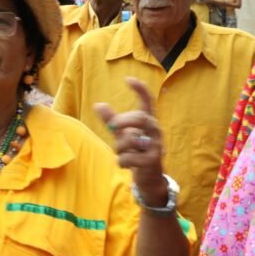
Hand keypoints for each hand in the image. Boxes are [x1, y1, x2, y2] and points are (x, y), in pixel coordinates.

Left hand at [93, 77, 167, 205]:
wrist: (149, 177)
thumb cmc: (136, 151)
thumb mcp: (123, 135)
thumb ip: (112, 121)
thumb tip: (98, 104)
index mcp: (148, 122)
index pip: (148, 102)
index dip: (140, 90)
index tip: (128, 79)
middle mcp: (155, 131)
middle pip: (141, 118)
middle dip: (123, 122)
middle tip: (112, 127)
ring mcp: (157, 146)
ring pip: (131, 140)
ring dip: (119, 147)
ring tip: (122, 153)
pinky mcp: (153, 161)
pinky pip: (129, 158)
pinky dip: (121, 161)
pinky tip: (125, 164)